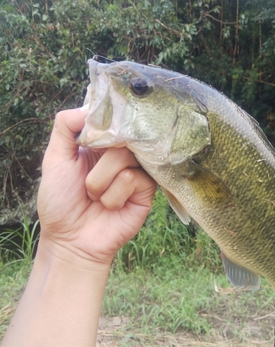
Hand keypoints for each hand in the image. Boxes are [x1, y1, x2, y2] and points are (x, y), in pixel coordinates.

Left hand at [37, 107, 156, 265]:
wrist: (72, 240)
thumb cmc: (60, 201)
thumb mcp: (54, 159)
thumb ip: (65, 127)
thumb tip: (89, 107)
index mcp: (101, 142)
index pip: (112, 118)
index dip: (104, 123)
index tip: (92, 139)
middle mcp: (121, 152)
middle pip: (120, 134)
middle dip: (97, 160)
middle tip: (85, 181)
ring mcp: (136, 169)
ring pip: (125, 156)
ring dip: (100, 181)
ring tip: (95, 197)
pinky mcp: (148, 189)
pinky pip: (132, 179)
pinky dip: (113, 196)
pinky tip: (110, 207)